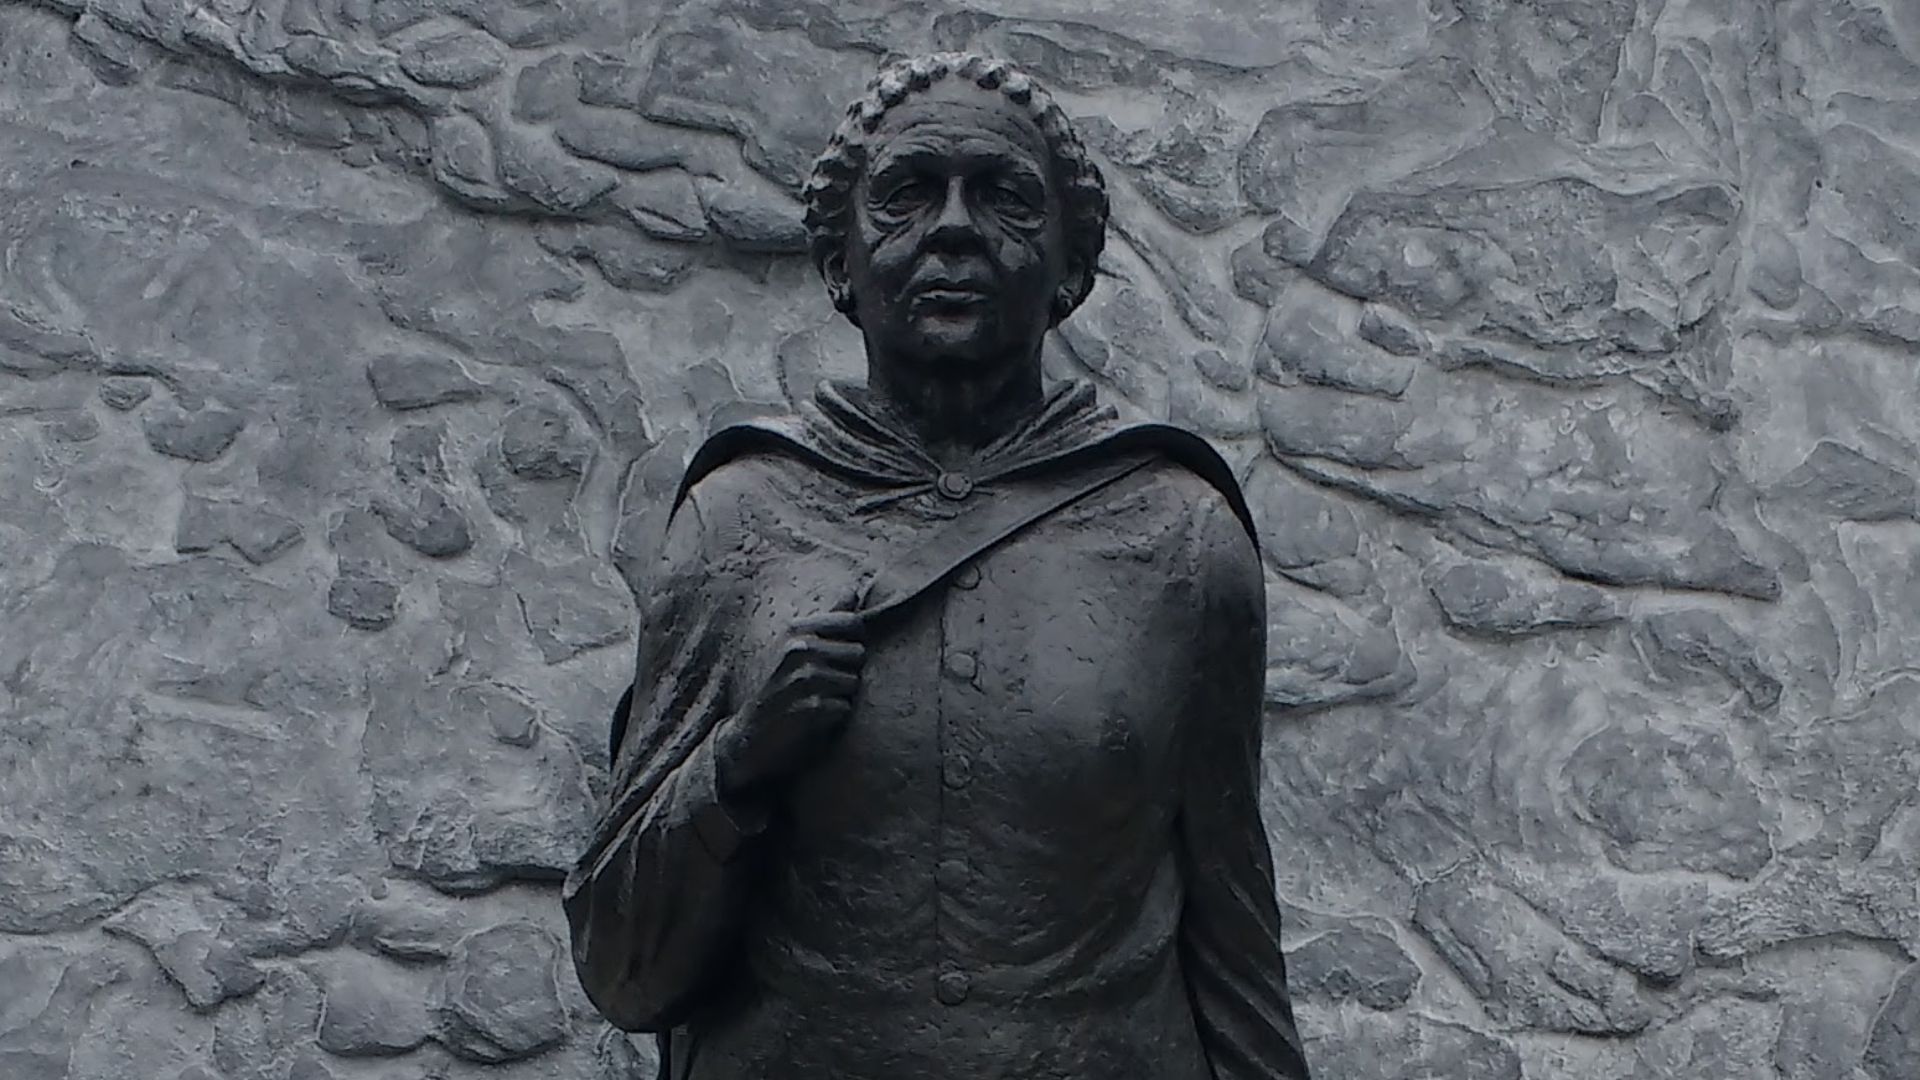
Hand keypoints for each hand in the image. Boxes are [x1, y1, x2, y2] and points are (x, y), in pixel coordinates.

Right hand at [714, 591, 865, 796]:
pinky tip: (815, 719)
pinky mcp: (809, 707)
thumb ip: (827, 620)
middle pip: (858, 653)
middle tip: (824, 686)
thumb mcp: (795, 648)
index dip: (853, 642)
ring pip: (854, 682)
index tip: (837, 657)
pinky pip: (845, 707)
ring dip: (842, 696)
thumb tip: (854, 590)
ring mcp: (803, 678)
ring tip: (818, 702)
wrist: (749, 739)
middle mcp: (799, 649)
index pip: (853, 622)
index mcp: (797, 630)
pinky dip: (836, 717)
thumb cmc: (781, 691)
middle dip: (849, 672)